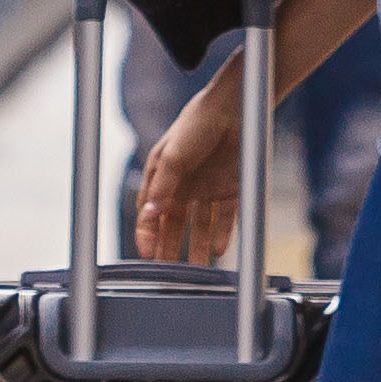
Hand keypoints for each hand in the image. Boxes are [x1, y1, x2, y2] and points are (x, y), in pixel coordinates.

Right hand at [132, 71, 246, 269]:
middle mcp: (184, 186)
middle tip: (167, 272)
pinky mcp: (230, 189)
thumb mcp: (174, 157)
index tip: (146, 255)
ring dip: (197, 246)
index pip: (150, 212)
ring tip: (197, 269)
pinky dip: (221, 234)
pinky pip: (224, 218)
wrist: (233, 109)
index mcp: (163, 176)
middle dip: (169, 246)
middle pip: (174, 224)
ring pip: (199, 225)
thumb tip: (148, 215)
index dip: (147, 233)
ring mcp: (207, 188)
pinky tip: (217, 250)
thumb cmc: (196, 126)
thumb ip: (162, 187)